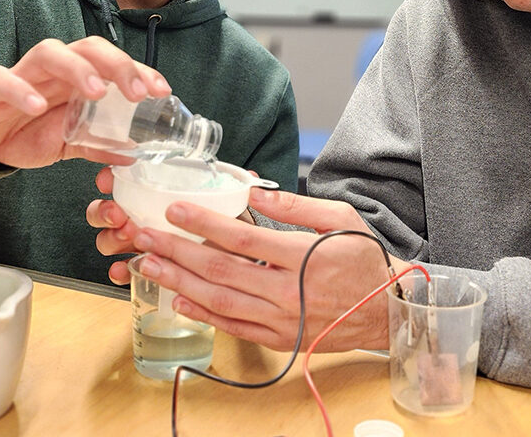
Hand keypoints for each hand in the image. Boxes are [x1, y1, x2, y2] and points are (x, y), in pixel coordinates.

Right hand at [0, 36, 170, 167]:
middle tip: (137, 92)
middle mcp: (53, 70)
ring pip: (49, 53)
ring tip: (97, 91)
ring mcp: (21, 75)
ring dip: (77, 68)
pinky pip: (2, 80)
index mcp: (76, 78)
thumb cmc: (25, 130)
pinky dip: (20, 89)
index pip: (112, 63)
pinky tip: (37, 106)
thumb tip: (135, 155)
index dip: (139, 71)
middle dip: (117, 65)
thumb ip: (99, 144)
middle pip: (87, 48)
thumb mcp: (69, 142)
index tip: (162, 91)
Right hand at [90, 167, 256, 283]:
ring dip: (113, 238)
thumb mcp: (228, 204)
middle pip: (106, 211)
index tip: (111, 177)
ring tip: (127, 237)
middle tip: (119, 214)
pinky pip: (123, 271)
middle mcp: (140, 215)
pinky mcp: (142, 269)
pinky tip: (124, 271)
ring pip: (110, 240)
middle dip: (105, 211)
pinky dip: (120, 271)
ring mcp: (137, 243)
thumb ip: (234, 190)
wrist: (235, 268)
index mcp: (154, 193)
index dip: (111, 176)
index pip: (124, 179)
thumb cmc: (223, 226)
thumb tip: (251, 180)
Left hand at [128, 188, 409, 351]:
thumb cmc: (364, 260)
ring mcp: (282, 319)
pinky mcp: (279, 339)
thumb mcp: (341, 218)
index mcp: (303, 256)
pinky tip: (179, 297)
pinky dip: (203, 313)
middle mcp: (288, 291)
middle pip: (221, 270)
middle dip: (177, 251)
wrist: (385, 311)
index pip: (242, 239)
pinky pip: (233, 327)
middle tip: (144, 236)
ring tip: (150, 265)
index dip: (204, 224)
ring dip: (179, 281)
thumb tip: (256, 193)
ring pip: (220, 300)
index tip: (175, 211)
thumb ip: (297, 206)